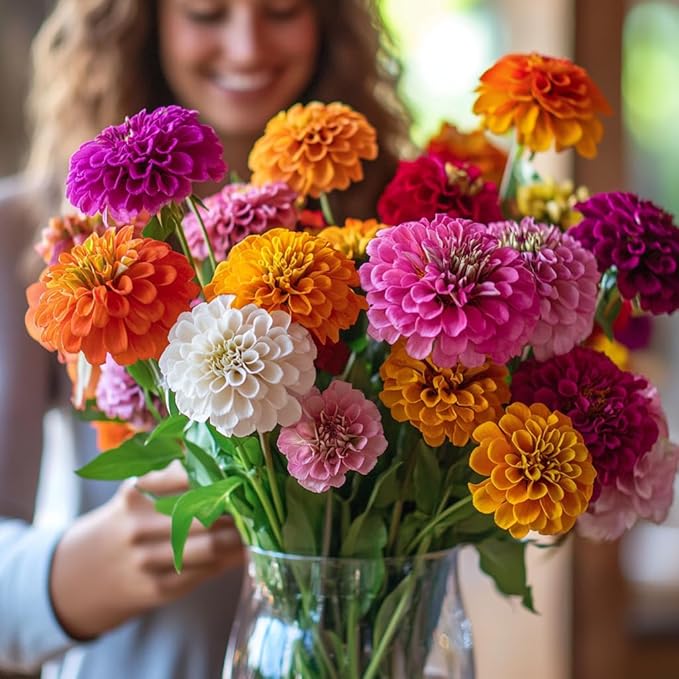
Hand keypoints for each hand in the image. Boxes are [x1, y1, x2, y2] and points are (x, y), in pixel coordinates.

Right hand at [49, 461, 242, 638]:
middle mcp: (138, 526)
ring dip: (239, 538)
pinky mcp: (157, 589)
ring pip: (210, 548)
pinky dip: (228, 561)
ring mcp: (146, 560)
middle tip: (258, 505)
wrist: (85, 574)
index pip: (189, 479)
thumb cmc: (128, 520)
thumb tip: (224, 459)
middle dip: (237, 511)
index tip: (243, 478)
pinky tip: (241, 552)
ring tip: (257, 527)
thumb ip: (175, 472)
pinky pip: (204, 573)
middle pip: (205, 515)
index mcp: (137, 493)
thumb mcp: (138, 491)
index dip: (221, 479)